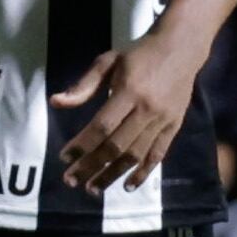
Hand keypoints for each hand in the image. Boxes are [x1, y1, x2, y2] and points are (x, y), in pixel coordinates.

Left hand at [51, 26, 209, 194]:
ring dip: (113, 175)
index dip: (82, 145)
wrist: (181, 48)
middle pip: (116, 146)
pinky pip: (158, 155)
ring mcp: (162, 120)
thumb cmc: (138, 54)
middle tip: (71, 180)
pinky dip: (143, 172)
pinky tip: (127, 186)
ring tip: (93, 188)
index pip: (101, 126)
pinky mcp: (174, 126)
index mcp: (129, 91)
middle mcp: (147, 109)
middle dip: (91, 166)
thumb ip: (83, 85)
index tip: (64, 157)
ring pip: (135, 155)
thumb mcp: (108, 61)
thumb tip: (55, 102)